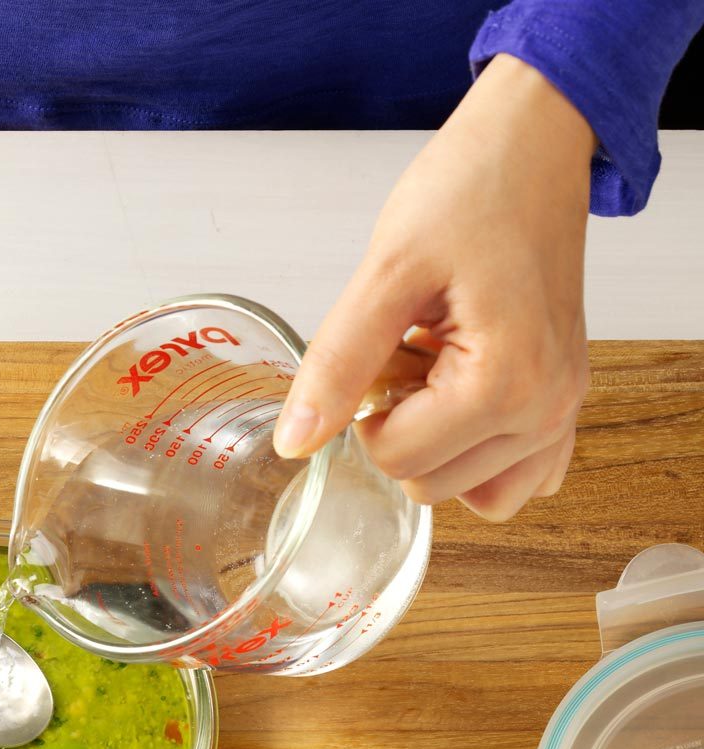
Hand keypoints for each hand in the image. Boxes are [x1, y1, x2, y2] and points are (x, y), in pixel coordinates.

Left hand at [274, 54, 594, 520]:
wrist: (534, 146)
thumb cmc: (470, 192)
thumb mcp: (385, 274)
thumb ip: (337, 364)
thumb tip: (295, 442)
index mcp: (506, 385)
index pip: (394, 460)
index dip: (364, 410)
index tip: (385, 349)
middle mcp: (546, 412)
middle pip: (426, 485)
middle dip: (399, 426)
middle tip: (411, 350)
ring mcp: (561, 413)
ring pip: (464, 491)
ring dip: (434, 442)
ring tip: (438, 366)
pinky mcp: (563, 404)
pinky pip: (512, 479)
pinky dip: (474, 454)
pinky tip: (463, 394)